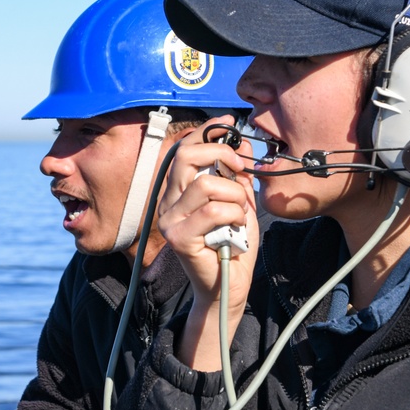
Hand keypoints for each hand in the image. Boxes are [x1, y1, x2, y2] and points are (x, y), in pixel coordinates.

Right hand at [157, 116, 259, 369]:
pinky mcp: (179, 238)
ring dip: (235, 194)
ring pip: (206, 184)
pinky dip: (234, 215)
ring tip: (241, 211)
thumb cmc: (233, 245)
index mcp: (178, 191)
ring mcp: (170, 220)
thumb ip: (237, 174)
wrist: (230, 285)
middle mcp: (168, 202)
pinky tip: (237, 227)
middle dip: (220, 153)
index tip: (229, 124)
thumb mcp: (240, 200)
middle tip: (241, 168)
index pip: (184, 149)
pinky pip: (213, 211)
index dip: (206, 131)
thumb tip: (240, 140)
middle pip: (185, 156)